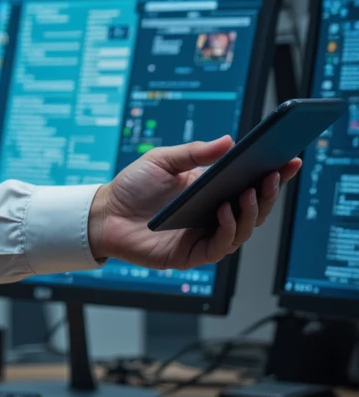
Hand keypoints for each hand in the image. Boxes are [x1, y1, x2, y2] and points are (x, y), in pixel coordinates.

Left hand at [87, 136, 302, 273]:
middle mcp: (214, 217)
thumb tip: (228, 141)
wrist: (104, 213)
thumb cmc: (133, 187)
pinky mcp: (191, 255)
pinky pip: (219, 246)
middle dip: (268, 192)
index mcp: (213, 192)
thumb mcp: (163, 160)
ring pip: (243, 230)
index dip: (274, 175)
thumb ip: (194, 152)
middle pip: (254, 209)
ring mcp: (204, 237)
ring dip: (251, 211)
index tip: (291, 159)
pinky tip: (224, 210)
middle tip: (273, 173)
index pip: (251, 184)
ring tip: (248, 190)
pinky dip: (227, 228)